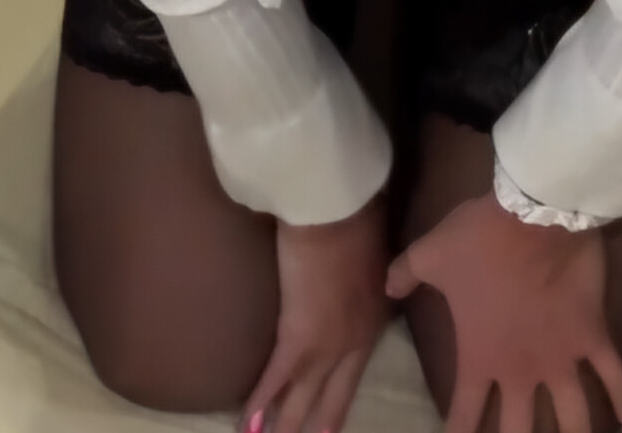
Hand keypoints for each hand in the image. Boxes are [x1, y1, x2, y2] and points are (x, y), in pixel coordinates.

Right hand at [239, 189, 393, 432]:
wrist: (338, 210)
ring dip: (285, 425)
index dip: (337, 403)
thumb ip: (365, 272)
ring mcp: (327, 344)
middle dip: (316, 424)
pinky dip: (259, 403)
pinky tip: (247, 426)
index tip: (328, 426)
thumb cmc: (357, 215)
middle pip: (332, 396)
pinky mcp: (297, 336)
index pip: (353, 374)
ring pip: (302, 396)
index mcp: (374, 318)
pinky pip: (275, 378)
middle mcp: (355, 341)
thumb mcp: (372, 250)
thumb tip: (350, 272)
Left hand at [385, 193, 621, 432]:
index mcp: (481, 357)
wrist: (534, 212)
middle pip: (520, 430)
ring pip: (574, 416)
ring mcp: (562, 357)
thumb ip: (405, 273)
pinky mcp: (593, 335)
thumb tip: (387, 288)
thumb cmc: (480, 237)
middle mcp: (522, 371)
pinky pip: (614, 375)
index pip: (465, 417)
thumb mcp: (430, 253)